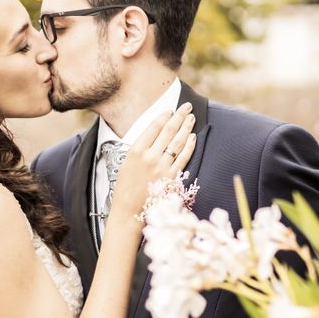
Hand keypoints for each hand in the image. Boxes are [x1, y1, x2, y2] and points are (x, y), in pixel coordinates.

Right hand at [109, 102, 196, 222]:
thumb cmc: (125, 186)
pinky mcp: (171, 178)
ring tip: (191, 117)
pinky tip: (193, 137)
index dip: (164, 117)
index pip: (153, 128)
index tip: (170, 110)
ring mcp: (162, 168)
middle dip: (179, 117)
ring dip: (186, 128)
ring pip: (178, 142)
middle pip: (168, 131)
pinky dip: (189, 146)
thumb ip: (140, 147)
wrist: (129, 211)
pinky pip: (183, 158)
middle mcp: (150, 157)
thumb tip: (156, 132)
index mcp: (136, 151)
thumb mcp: (126, 162)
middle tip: (186, 106)